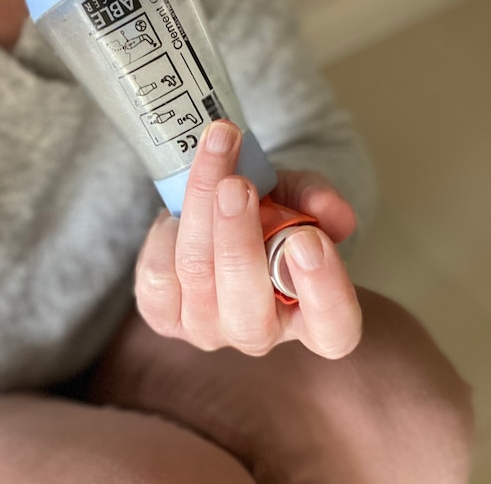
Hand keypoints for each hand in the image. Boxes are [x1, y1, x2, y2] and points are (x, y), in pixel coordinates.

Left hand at [135, 121, 361, 358]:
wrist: (214, 215)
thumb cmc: (266, 214)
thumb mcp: (297, 196)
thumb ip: (316, 198)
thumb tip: (328, 210)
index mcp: (309, 316)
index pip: (333, 331)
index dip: (323, 291)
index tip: (308, 238)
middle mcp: (259, 334)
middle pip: (249, 315)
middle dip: (238, 243)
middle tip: (237, 186)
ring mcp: (206, 330)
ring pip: (197, 279)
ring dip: (199, 211)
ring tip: (211, 157)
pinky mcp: (162, 315)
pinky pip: (158, 276)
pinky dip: (166, 233)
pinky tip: (177, 206)